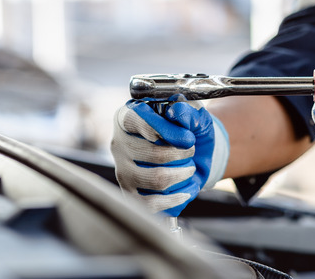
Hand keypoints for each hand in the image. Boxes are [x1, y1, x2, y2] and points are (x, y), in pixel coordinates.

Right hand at [111, 96, 228, 215]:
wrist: (194, 154)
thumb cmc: (188, 130)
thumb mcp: (193, 114)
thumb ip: (186, 111)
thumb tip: (175, 112)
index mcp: (128, 117)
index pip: (138, 120)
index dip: (166, 130)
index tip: (188, 137)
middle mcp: (120, 143)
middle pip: (153, 153)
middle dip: (181, 154)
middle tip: (192, 151)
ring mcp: (122, 170)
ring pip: (156, 179)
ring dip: (182, 175)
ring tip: (190, 169)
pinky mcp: (129, 193)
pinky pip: (150, 203)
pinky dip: (174, 199)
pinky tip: (185, 191)